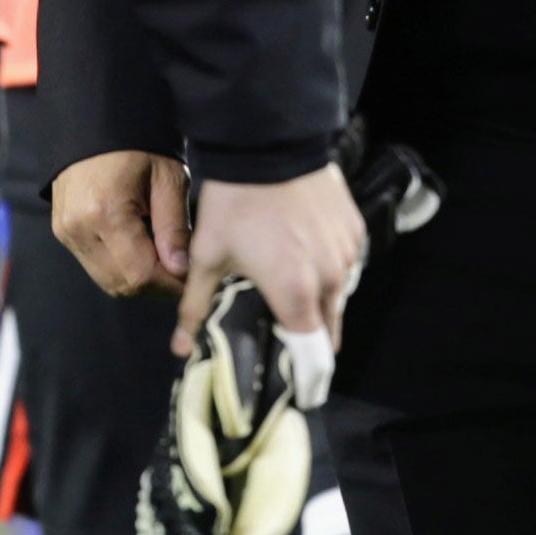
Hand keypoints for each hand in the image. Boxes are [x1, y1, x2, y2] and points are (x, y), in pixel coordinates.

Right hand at [52, 150, 187, 298]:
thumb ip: (174, 227)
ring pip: (107, 280)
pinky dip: (121, 266)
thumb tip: (181, 270)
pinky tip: (141, 248)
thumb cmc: (137, 141)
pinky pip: (95, 265)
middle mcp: (78, 228)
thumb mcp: (167, 177)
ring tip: (164, 260)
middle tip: (182, 273)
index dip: (170, 286)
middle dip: (156, 286)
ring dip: (138, 279)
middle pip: (122, 284)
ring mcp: (66, 231)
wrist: (93, 119)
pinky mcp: (63, 230)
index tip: (192, 281)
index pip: (140, 275)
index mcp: (105, 212)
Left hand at [184, 163, 366, 392]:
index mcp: (295, 294)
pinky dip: (328, 268)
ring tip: (291, 287)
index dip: (307, 376)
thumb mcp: (208, 256)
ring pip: (339, 294)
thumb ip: (197, 308)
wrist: (269, 145)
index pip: (312, 354)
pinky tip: (304, 254)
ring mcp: (347, 253)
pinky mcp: (355, 230)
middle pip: (328, 328)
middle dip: (310, 340)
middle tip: (286, 337)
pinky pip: (346, 263)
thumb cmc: (235, 204)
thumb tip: (180, 347)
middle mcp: (330, 279)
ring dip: (319, 300)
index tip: (300, 390)